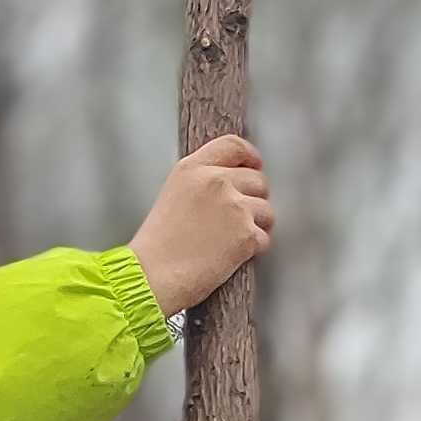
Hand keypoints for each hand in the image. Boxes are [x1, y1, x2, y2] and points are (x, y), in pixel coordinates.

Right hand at [131, 133, 275, 313]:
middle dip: (255, 198)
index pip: (234, 146)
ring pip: (266, 210)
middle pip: (258, 180)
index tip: (255, 166)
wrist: (154, 274)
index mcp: (194, 168)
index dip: (250, 156)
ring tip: (232, 239)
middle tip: (240, 217)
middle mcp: (217, 182)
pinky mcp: (246, 235)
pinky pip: (264, 238)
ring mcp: (234, 208)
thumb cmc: (159, 243)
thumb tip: (232, 182)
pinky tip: (232, 256)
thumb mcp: (174, 193)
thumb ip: (202, 181)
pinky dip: (254, 249)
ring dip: (257, 225)